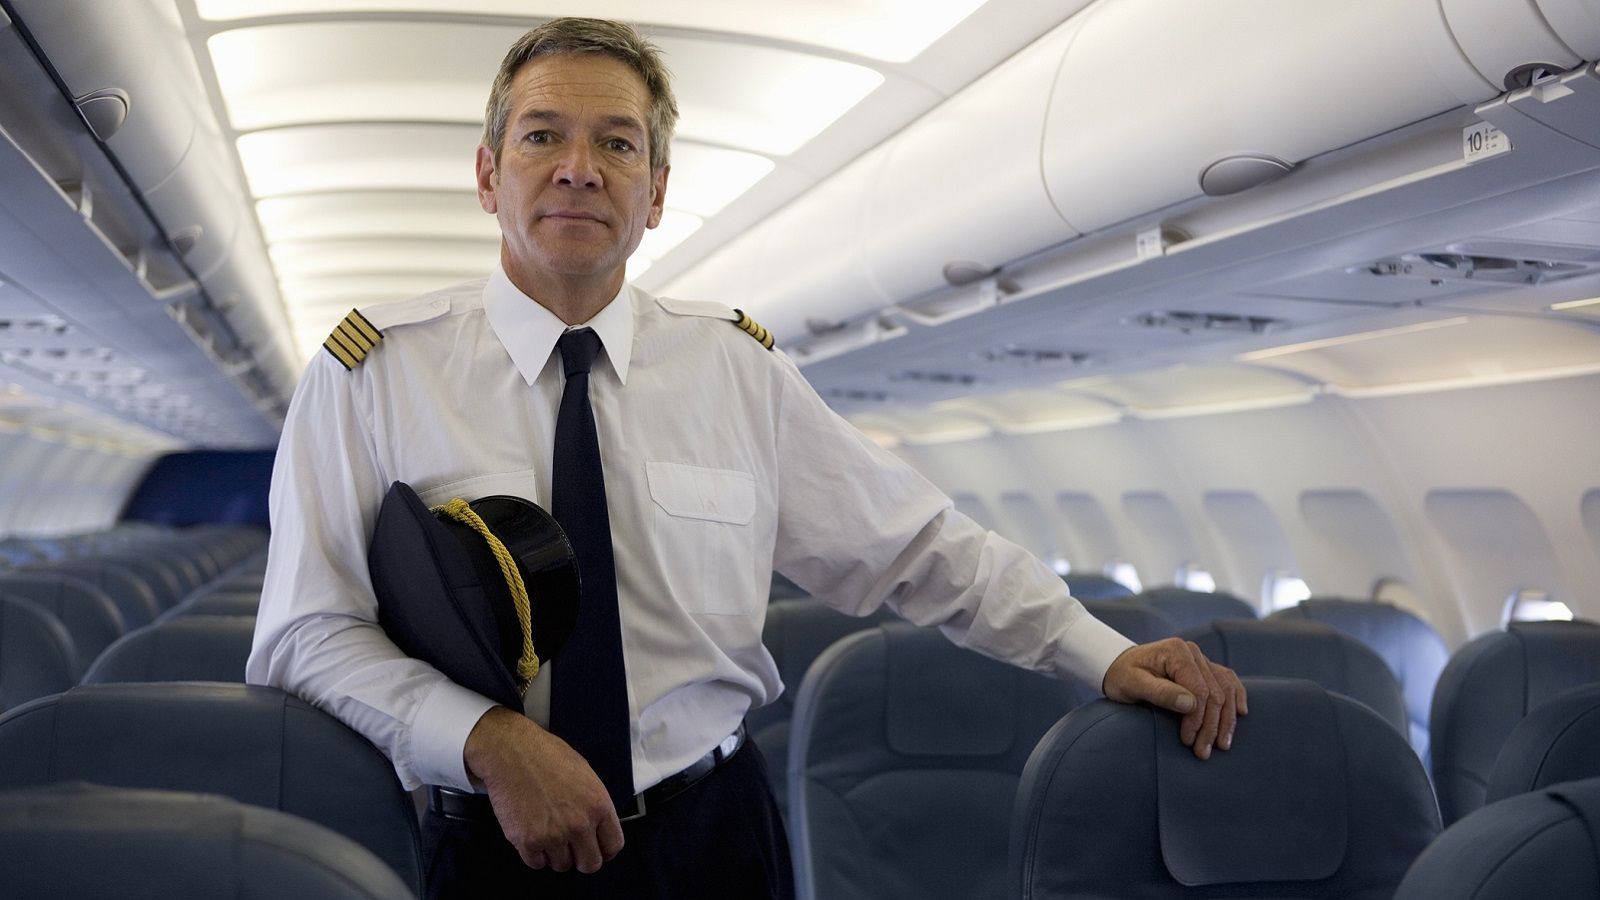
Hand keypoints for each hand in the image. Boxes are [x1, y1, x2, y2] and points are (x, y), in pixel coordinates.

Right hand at [463, 707, 623, 872]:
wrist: (511, 752)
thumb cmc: (546, 756)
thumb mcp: (585, 774)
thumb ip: (594, 804)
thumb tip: (597, 827)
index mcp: (598, 805)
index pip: (613, 846)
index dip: (605, 850)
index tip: (597, 848)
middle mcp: (579, 824)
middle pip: (591, 864)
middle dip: (582, 859)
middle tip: (572, 848)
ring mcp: (553, 836)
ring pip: (562, 866)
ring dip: (556, 854)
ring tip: (547, 831)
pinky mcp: (528, 842)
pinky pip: (537, 864)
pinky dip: (534, 854)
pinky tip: (532, 833)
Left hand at [1101, 638, 1247, 759]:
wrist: (1119, 666)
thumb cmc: (1122, 676)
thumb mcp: (1133, 685)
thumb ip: (1161, 693)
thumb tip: (1191, 705)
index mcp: (1177, 652)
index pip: (1199, 690)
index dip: (1197, 719)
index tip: (1188, 741)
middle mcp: (1193, 652)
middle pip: (1215, 693)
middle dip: (1211, 726)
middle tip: (1204, 752)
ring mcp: (1201, 659)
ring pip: (1226, 690)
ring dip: (1226, 720)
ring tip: (1221, 744)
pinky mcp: (1204, 668)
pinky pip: (1228, 681)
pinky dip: (1237, 697)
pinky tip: (1242, 713)